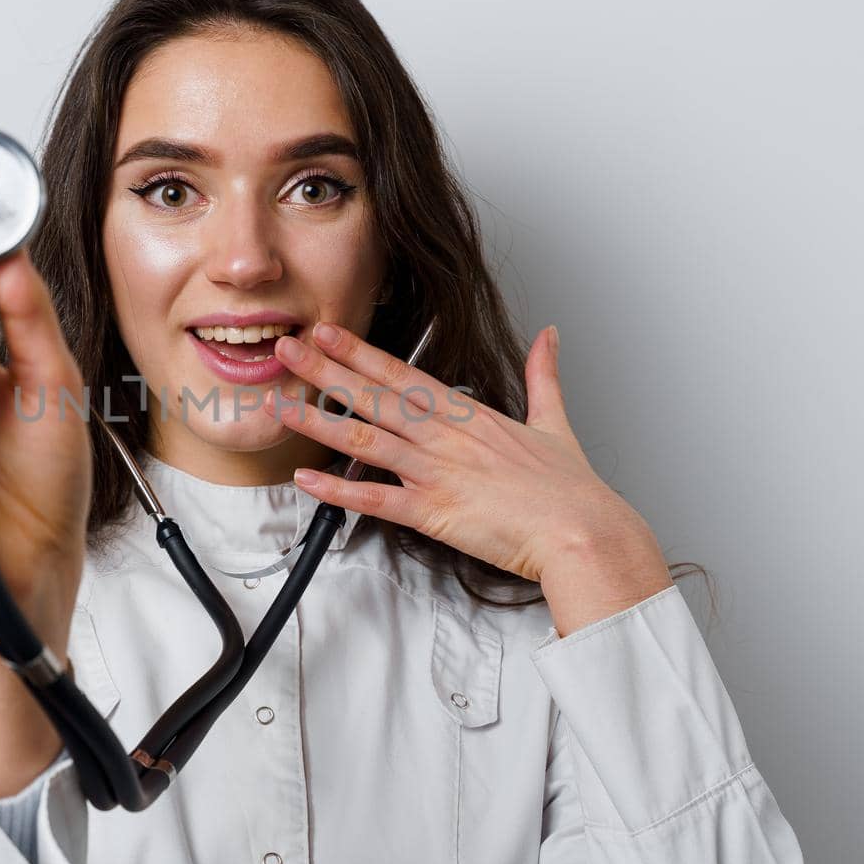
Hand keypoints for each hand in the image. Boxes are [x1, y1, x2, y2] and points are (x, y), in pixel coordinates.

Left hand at [266, 322, 672, 635]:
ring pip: (366, 441)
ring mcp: (436, 473)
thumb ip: (545, 375)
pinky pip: (376, 500)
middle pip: (374, 397)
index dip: (360, 352)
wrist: (581, 532)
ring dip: (319, 423)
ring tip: (281, 406)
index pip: (403, 374)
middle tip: (287, 349)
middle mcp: (446, 437)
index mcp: (469, 415)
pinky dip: (338, 491)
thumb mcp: (555, 420)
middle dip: (326, 371)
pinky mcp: (434, 513)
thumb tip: (550, 336)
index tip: (328, 331)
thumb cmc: (569, 489)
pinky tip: (307, 480)